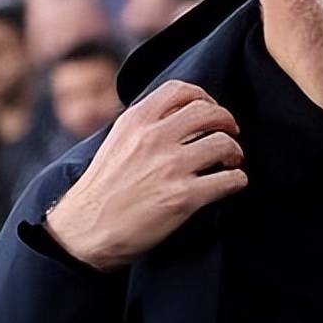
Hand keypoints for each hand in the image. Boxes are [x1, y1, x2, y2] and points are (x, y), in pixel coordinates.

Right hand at [45, 80, 246, 270]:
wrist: (84, 232)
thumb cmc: (101, 190)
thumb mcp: (115, 142)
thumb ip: (143, 126)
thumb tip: (175, 117)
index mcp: (136, 121)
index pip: (181, 90)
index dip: (204, 97)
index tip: (210, 110)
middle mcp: (154, 138)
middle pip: (209, 112)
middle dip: (227, 122)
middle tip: (230, 134)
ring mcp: (170, 167)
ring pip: (224, 144)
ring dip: (235, 152)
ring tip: (231, 162)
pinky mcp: (183, 197)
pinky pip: (229, 180)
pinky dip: (237, 180)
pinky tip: (232, 184)